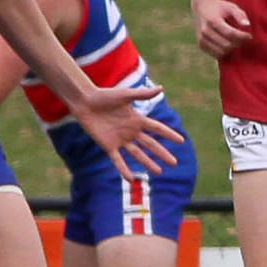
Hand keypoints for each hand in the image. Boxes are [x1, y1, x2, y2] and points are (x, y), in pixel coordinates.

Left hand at [70, 85, 184, 177]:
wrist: (85, 102)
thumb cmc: (104, 95)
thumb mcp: (125, 95)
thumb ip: (143, 94)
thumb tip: (161, 88)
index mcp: (137, 119)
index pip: (157, 128)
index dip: (169, 134)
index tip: (181, 141)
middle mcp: (131, 131)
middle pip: (150, 144)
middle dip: (162, 153)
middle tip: (174, 163)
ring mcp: (120, 140)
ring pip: (137, 154)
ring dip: (148, 163)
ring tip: (159, 172)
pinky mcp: (108, 146)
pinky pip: (118, 160)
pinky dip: (124, 169)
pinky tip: (131, 178)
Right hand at [193, 0, 252, 58]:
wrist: (202, 7)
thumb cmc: (220, 7)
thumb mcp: (231, 7)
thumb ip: (240, 15)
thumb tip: (247, 25)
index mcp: (213, 21)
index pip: (230, 34)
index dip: (242, 37)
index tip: (249, 36)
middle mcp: (205, 31)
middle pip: (226, 45)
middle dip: (238, 43)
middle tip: (243, 39)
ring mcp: (202, 39)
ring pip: (222, 52)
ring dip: (231, 49)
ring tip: (236, 42)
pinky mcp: (201, 45)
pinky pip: (216, 55)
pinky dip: (224, 52)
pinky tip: (228, 44)